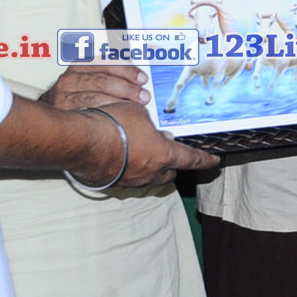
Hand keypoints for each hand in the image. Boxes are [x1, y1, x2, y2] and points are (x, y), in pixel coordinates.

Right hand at [47, 64, 146, 109]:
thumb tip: (142, 76)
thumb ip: (114, 74)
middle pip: (102, 81)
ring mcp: (64, 96)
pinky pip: (87, 115)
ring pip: (94, 98)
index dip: (127, 70)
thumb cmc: (78, 96)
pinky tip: (116, 120)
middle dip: (127, 89)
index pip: (107, 62)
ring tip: (134, 110)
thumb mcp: (93, 78)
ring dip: (118, 104)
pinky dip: (104, 117)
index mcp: (81, 65)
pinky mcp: (62, 114)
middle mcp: (70, 78)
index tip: (143, 79)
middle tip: (143, 97)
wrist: (52, 118)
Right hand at [78, 102, 217, 188]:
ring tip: (146, 151)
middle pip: (170, 172)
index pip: (192, 159)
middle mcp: (151, 172)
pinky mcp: (114, 183)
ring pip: (150, 176)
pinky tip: (124, 157)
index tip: (214, 161)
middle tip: (172, 152)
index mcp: (164, 155)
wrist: (82, 142)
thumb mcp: (138, 114)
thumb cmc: (113, 124)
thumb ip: (150, 124)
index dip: (205, 160)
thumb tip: (150, 129)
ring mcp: (132, 180)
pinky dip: (133, 168)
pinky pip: (130, 177)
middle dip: (174, 164)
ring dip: (152, 166)